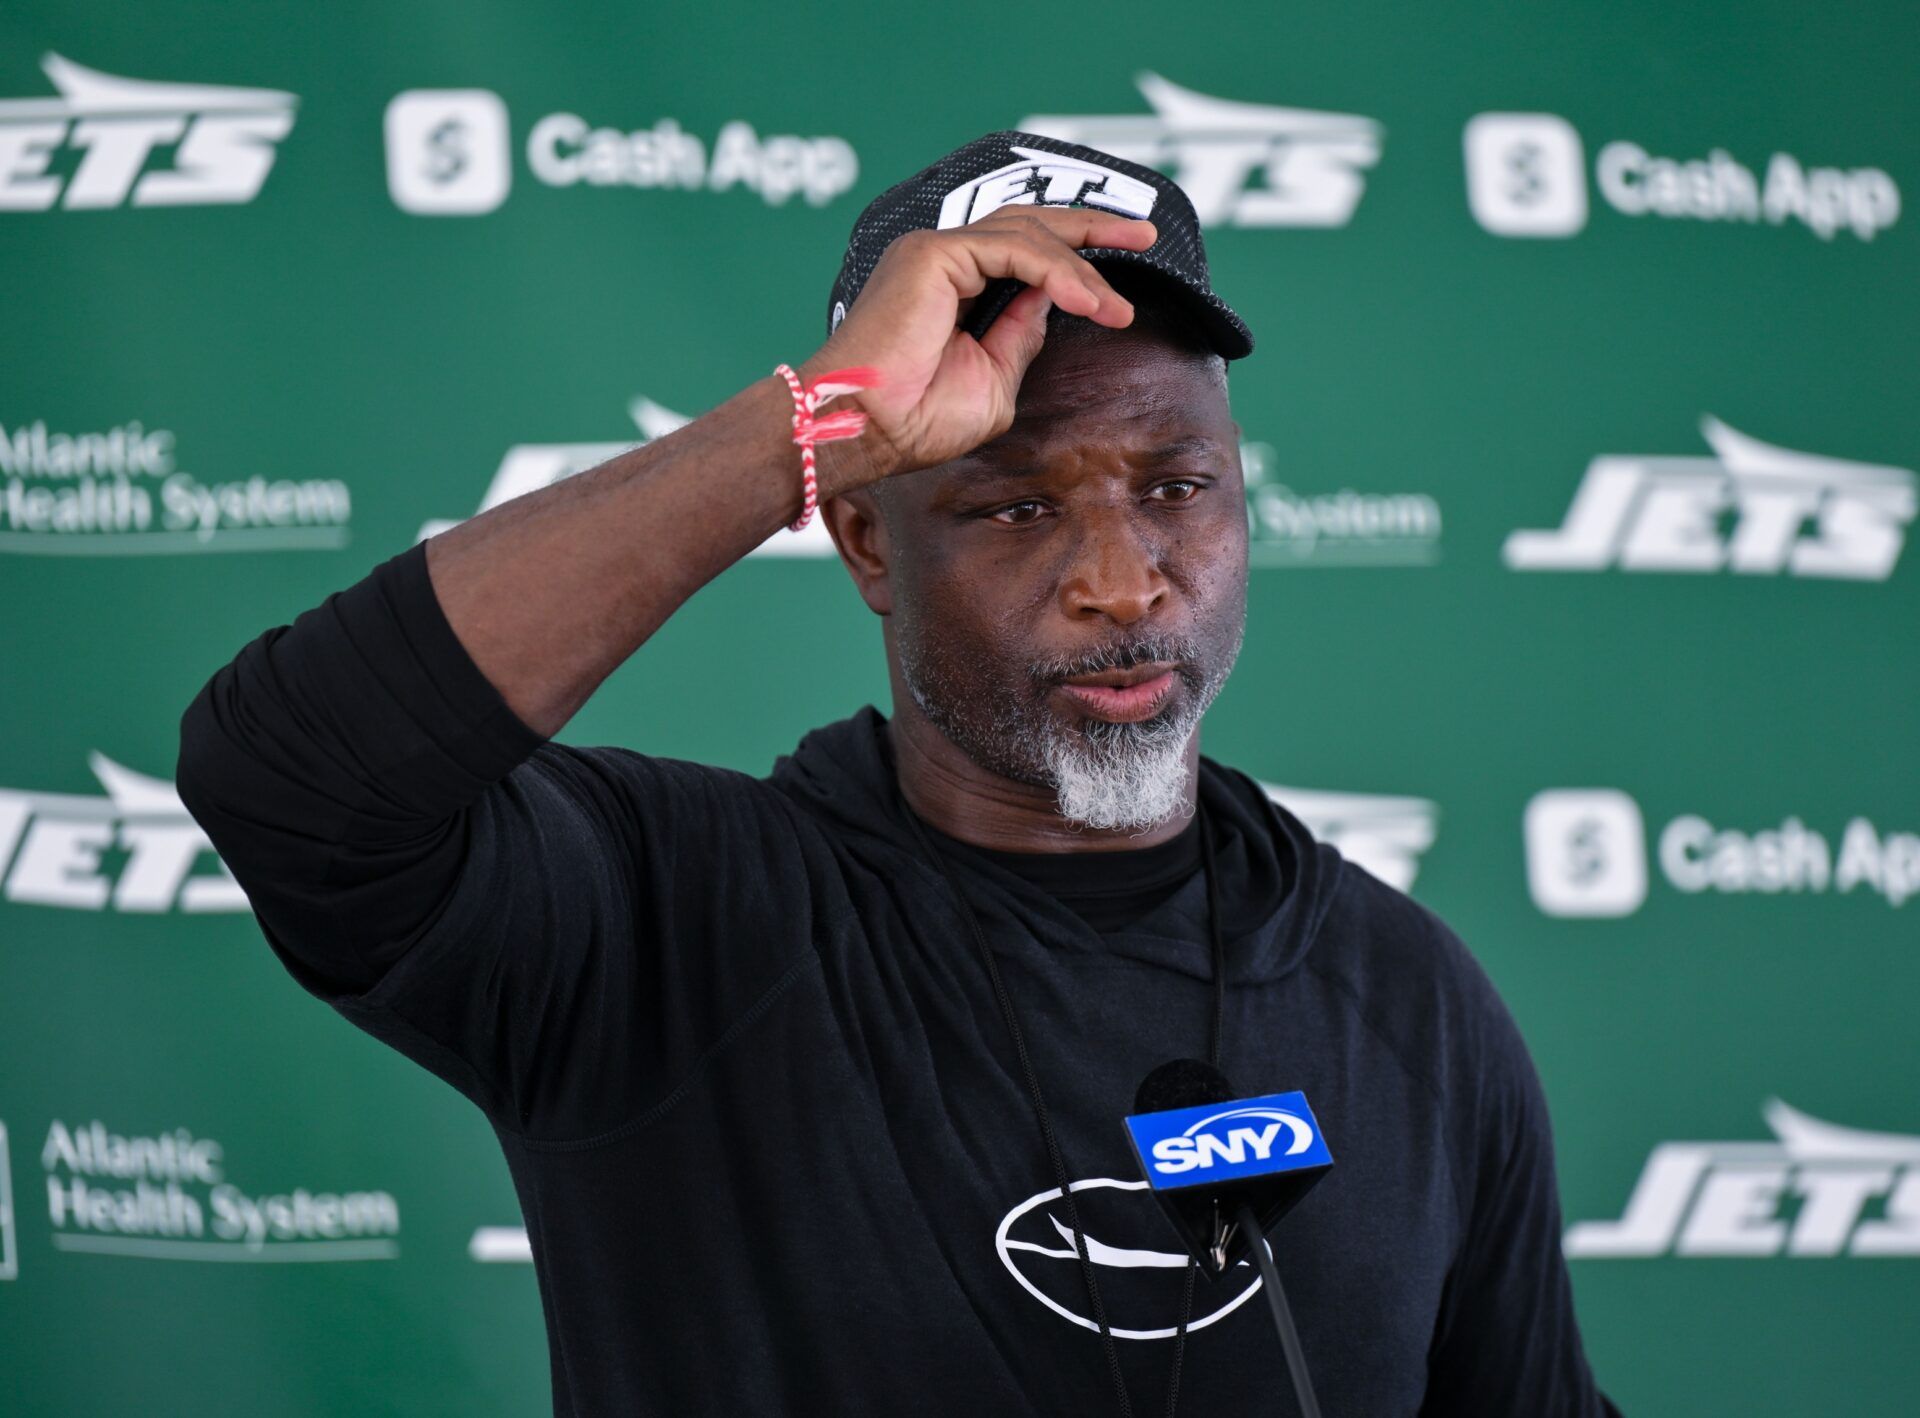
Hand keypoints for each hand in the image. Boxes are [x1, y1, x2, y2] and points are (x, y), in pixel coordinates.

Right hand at [797, 206, 1157, 490]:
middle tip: (1147, 234)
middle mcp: (943, 260)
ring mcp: (937, 251)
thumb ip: (1022, 335)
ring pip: (1030, 235)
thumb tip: (1055, 302)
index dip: (1078, 258)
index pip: (1025, 253)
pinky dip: (1057, 273)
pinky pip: (1014, 250)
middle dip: (1094, 228)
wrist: (867, 430)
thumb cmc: (915, 419)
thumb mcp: (994, 379)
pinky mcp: (935, 254)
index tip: (1124, 276)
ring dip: (1083, 269)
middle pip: (1032, 225)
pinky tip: (1086, 302)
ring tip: (1116, 308)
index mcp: (953, 286)